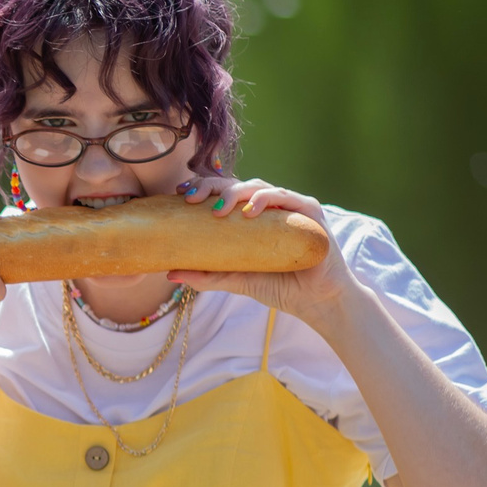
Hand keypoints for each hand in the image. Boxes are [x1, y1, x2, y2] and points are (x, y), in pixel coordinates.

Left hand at [167, 176, 363, 326]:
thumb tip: (170, 273)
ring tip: (217, 209)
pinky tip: (250, 210)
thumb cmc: (280, 286)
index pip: (224, 194)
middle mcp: (270, 207)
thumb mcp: (237, 280)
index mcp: (252, 218)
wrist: (316, 301)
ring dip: (236, 192)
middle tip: (191, 199)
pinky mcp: (310, 213)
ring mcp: (290, 207)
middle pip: (237, 185)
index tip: (180, 195)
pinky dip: (266, 199)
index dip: (203, 188)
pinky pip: (286, 197)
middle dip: (212, 187)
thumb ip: (208, 276)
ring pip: (259, 186)